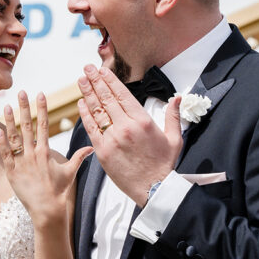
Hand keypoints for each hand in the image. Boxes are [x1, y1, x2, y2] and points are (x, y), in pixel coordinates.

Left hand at [0, 91, 91, 226]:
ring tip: (6, 105)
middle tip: (21, 92)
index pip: (43, 125)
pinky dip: (2, 143)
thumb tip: (91, 147)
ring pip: (14, 138)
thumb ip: (79, 157)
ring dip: (10, 121)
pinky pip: (5, 155)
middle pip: (28, 126)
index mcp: (46, 152)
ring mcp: (21, 163)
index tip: (41, 94)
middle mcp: (33, 154)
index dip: (42, 109)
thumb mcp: (70, 172)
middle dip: (25, 107)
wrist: (47, 210)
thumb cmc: (59, 192)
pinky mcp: (12, 173)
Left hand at [76, 65, 183, 206]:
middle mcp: (126, 127)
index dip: (111, 81)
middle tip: (87, 69)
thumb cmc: (164, 165)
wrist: (154, 189)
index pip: (123, 95)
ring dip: (87, 93)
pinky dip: (85, 114)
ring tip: (81, 80)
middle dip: (95, 81)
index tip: (103, 71)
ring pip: (97, 110)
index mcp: (143, 121)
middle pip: (107, 98)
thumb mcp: (174, 138)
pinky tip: (81, 103)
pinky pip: (91, 128)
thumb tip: (177, 97)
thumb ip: (173, 115)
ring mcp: (113, 138)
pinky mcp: (103, 151)